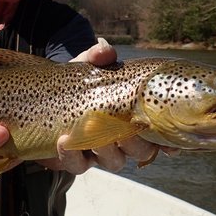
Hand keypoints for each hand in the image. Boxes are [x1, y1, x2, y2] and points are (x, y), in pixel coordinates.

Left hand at [38, 38, 163, 173]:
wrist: (45, 97)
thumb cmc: (77, 82)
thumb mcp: (87, 66)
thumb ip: (97, 57)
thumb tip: (105, 50)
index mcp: (133, 115)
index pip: (160, 132)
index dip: (169, 141)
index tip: (170, 144)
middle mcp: (121, 138)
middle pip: (141, 150)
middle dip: (135, 144)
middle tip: (123, 132)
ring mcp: (100, 151)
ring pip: (114, 161)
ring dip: (105, 150)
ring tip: (90, 131)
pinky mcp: (75, 159)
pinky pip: (79, 166)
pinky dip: (72, 155)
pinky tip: (63, 140)